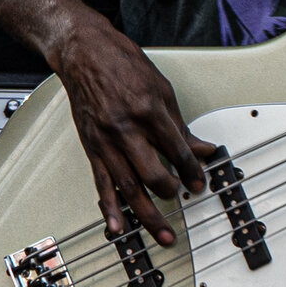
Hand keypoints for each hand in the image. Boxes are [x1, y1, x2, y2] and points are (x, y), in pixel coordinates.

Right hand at [53, 17, 213, 244]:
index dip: (193, 171)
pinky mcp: (92, 148)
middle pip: (154, 174)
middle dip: (171, 192)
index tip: (200, 182)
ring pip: (129, 187)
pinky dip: (110, 208)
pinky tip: (117, 227)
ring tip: (162, 233)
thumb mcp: (161, 89)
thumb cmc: (122, 64)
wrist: (84, 53)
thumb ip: (180, 125)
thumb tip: (201, 149)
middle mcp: (126, 129)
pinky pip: (102, 184)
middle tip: (181, 197)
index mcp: (148, 110)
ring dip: (147, 214)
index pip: (177, 152)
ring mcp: (106, 141)